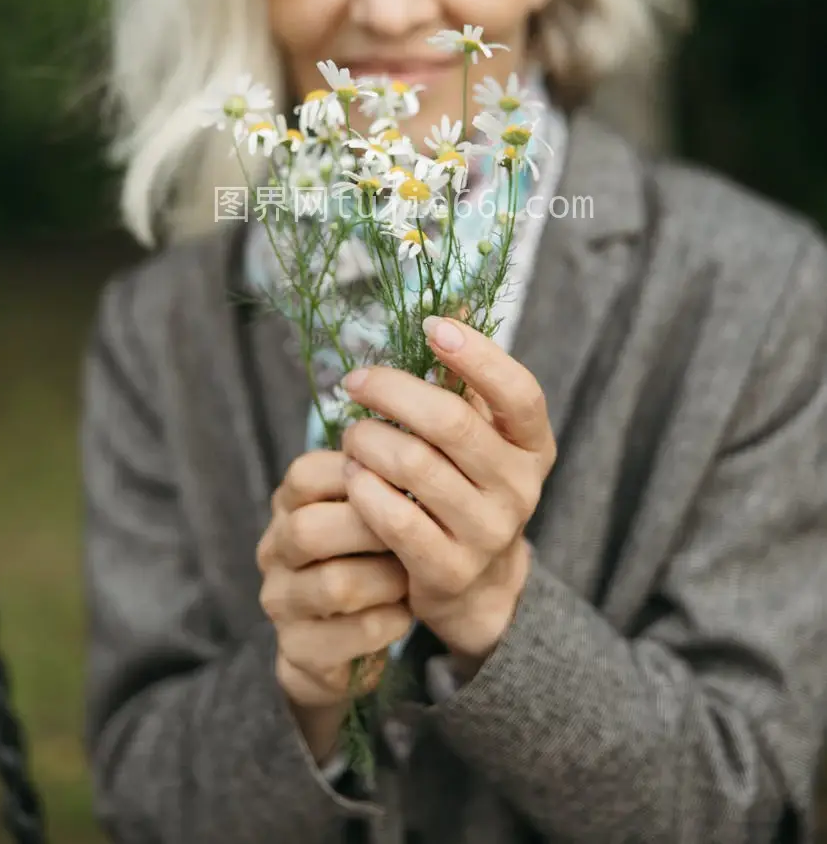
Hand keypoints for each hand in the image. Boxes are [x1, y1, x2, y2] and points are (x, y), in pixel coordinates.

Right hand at [256, 449, 410, 763]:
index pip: (306, 475)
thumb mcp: (370, 507)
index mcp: (290, 502)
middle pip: (311, 530)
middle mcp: (275, 548)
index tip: (404, 486)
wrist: (350, 639)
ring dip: (387, 580)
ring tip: (410, 576)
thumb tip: (422, 440)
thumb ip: (383, 473)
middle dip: (375, 532)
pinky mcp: (298, 649)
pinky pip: (354, 634)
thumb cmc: (371, 553)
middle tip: (415, 535)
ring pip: (336, 585)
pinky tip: (403, 613)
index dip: (361, 477)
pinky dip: (390, 621)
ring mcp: (281, 600)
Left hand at [340, 316, 555, 669]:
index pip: (519, 392)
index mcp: (533, 445)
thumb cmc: (467, 483)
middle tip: (356, 382)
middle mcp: (521, 488)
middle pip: (452, 423)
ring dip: (369, 440)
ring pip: (415, 466)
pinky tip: (351, 475)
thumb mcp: (481, 433)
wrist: (474, 583)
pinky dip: (363, 488)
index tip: (431, 326)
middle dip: (393, 392)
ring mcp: (488, 533)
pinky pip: (394, 517)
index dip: (477, 355)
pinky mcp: (449, 569)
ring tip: (351, 434)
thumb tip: (454, 301)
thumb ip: (468, 376)